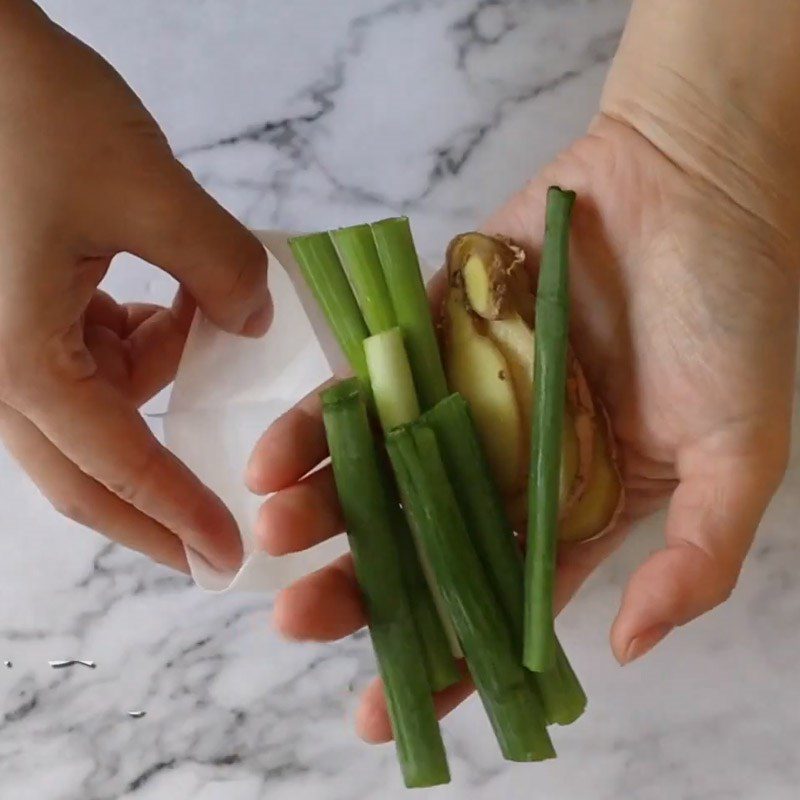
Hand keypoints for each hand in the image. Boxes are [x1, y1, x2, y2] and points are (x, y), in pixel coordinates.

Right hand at [0, 2, 269, 570]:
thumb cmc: (27, 109)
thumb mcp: (147, 189)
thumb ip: (219, 267)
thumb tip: (257, 319)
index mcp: (20, 358)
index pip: (117, 466)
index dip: (178, 515)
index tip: (225, 561)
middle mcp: (0, 369)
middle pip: (86, 476)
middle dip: (155, 509)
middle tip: (215, 546)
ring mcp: (3, 343)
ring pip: (96, 410)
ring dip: (158, 380)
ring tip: (194, 315)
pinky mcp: (16, 312)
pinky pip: (88, 361)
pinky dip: (138, 346)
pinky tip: (158, 297)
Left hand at [247, 113, 796, 741]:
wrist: (687, 182)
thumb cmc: (727, 315)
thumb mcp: (739, 451)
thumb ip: (695, 557)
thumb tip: (629, 647)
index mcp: (574, 505)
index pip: (500, 600)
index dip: (450, 658)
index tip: (390, 710)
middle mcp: (507, 462)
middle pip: (421, 541)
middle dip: (360, 587)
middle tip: (298, 620)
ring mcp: (462, 400)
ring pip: (379, 471)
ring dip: (323, 507)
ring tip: (273, 534)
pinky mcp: (430, 336)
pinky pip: (366, 387)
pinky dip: (321, 421)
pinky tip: (276, 457)